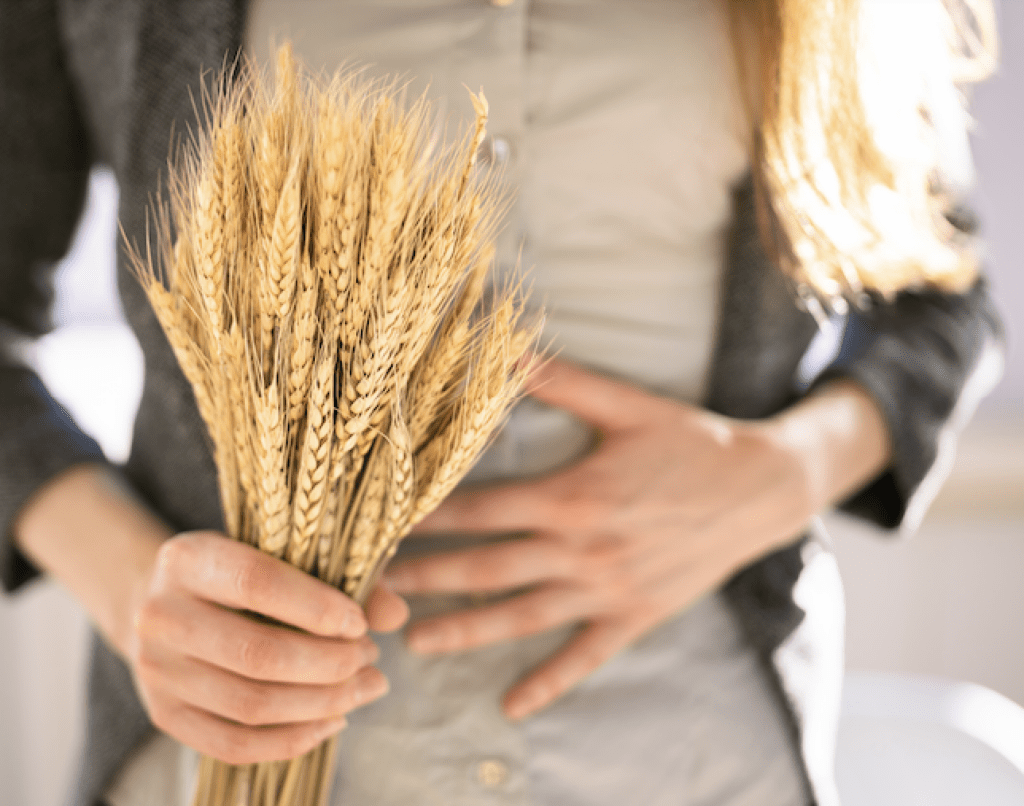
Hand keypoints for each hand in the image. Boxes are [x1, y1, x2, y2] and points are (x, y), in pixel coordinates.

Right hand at [127, 531, 408, 763]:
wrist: (164, 602)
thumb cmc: (241, 572)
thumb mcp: (282, 554)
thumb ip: (342, 576)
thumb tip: (395, 615)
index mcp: (186, 559)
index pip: (256, 583)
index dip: (316, 607)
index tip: (359, 623)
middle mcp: (159, 615)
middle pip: (256, 653)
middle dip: (329, 663)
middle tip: (371, 657)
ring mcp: (155, 671)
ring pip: (250, 704)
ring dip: (322, 703)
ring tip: (365, 686)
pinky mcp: (164, 715)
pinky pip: (234, 745)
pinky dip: (293, 740)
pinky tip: (333, 721)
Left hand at [384, 358, 819, 719]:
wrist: (762, 489)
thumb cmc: (690, 442)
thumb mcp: (626, 405)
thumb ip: (560, 381)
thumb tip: (504, 348)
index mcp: (572, 495)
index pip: (481, 510)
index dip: (427, 518)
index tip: (381, 525)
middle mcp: (582, 548)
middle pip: (486, 568)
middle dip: (426, 578)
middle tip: (371, 590)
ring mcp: (606, 589)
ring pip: (520, 617)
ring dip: (464, 631)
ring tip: (412, 643)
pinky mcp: (633, 616)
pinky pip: (583, 657)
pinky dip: (547, 683)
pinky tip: (512, 706)